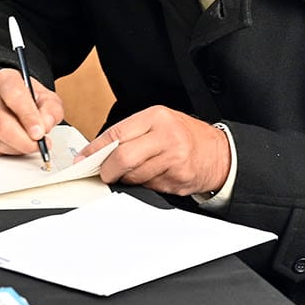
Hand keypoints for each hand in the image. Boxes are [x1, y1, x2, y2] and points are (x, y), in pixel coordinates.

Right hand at [0, 67, 65, 155]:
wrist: (3, 98)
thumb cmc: (25, 98)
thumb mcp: (45, 98)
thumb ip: (51, 110)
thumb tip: (45, 125)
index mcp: (5, 80)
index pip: (15, 98)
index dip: (29, 118)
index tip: (40, 133)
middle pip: (3, 126)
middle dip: (25, 142)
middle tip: (40, 145)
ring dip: (18, 148)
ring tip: (28, 140)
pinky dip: (8, 151)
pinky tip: (14, 141)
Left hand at [82, 105, 230, 197]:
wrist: (220, 154)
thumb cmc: (186, 136)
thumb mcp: (159, 122)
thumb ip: (132, 133)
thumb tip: (99, 150)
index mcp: (157, 117)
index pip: (116, 133)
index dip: (95, 149)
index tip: (83, 158)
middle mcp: (166, 137)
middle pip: (123, 158)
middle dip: (107, 169)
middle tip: (103, 173)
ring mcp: (174, 160)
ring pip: (135, 176)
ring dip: (126, 179)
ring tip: (134, 172)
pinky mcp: (178, 180)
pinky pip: (149, 187)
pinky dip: (145, 185)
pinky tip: (154, 176)